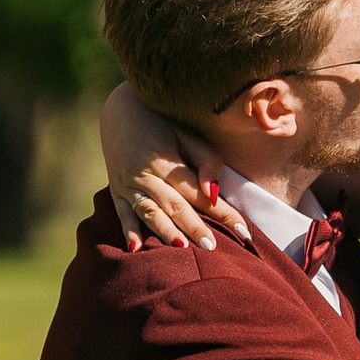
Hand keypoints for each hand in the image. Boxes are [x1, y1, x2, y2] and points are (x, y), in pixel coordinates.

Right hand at [99, 79, 247, 250]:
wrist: (120, 110)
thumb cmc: (162, 123)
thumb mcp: (187, 135)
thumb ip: (205, 162)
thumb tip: (212, 194)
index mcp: (166, 162)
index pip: (199, 193)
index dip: (222, 212)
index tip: (242, 230)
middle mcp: (145, 175)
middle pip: (175, 206)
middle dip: (194, 227)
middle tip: (212, 248)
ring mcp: (128, 185)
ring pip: (149, 213)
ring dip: (164, 232)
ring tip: (182, 249)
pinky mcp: (117, 191)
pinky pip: (122, 214)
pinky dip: (128, 232)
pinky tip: (135, 250)